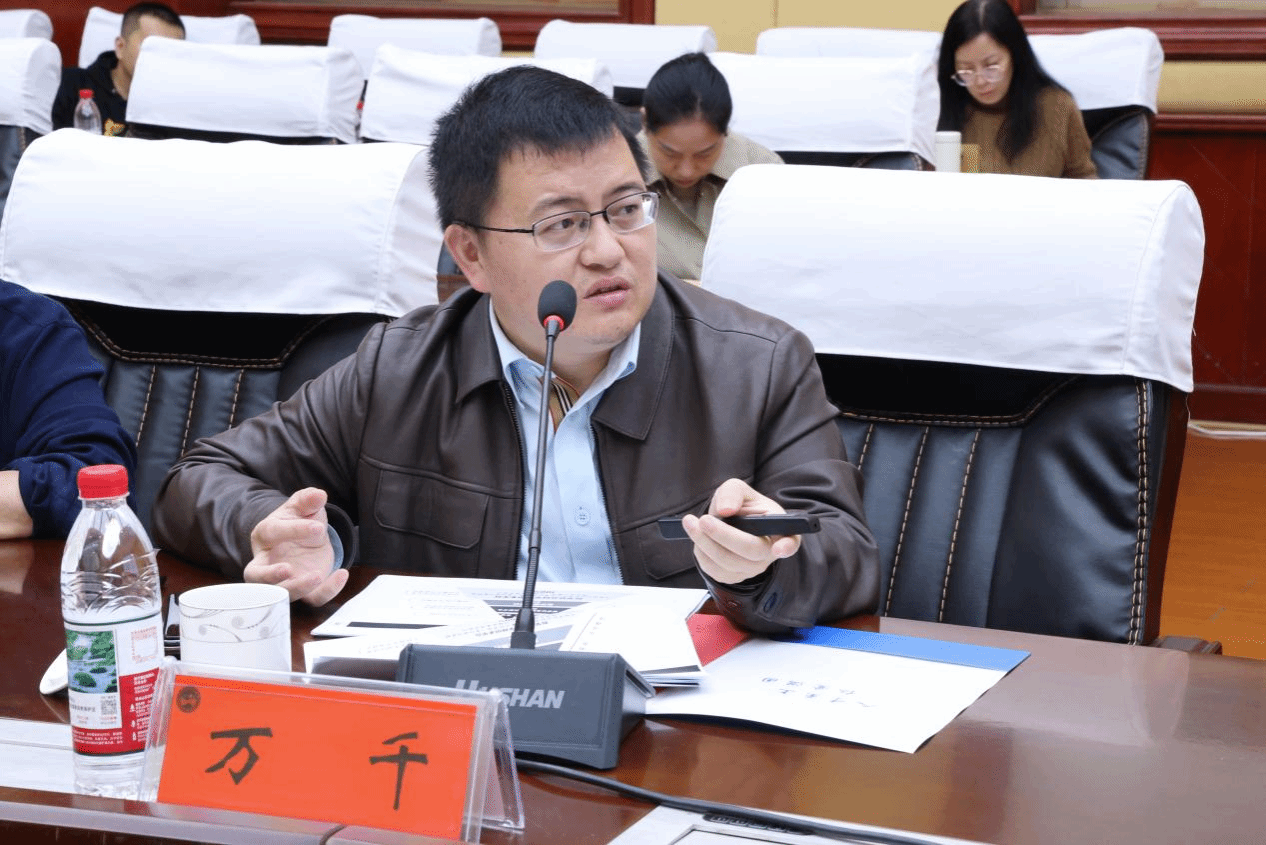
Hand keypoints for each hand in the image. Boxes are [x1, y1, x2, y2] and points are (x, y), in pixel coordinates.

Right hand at [245, 488, 348, 605]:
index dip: (293, 530)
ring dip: (298, 587)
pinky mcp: (304, 589)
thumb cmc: (300, 519)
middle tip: (287, 569)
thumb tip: (318, 495)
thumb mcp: (302, 507)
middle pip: (256, 576)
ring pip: (281, 593)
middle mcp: (267, 561)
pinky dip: (327, 591)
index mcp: (265, 535)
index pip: (271, 533)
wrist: (309, 535)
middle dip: (269, 576)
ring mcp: (284, 579)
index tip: (318, 527)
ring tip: (317, 576)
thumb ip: (307, 500)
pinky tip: (342, 575)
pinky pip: (312, 598)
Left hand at [682, 478, 801, 583]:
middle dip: (723, 535)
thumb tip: (725, 510)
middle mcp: (769, 552)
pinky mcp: (734, 577)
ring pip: (728, 562)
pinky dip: (702, 552)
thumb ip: (733, 493)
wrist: (730, 523)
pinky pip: (715, 570)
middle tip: (703, 520)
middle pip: (749, 550)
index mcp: (780, 529)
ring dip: (704, 542)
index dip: (787, 546)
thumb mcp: (738, 490)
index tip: (778, 548)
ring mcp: (753, 568)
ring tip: (690, 522)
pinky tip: (697, 536)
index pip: (791, 541)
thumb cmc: (741, 506)